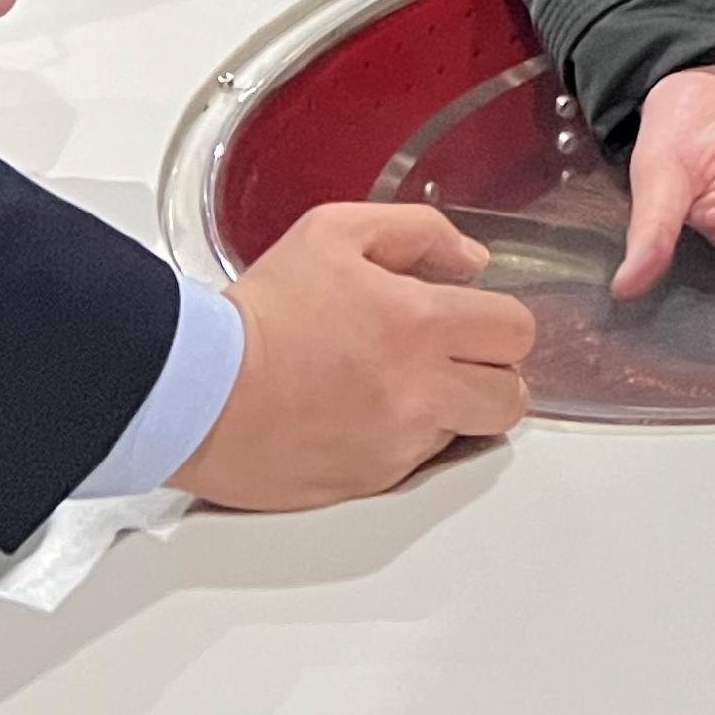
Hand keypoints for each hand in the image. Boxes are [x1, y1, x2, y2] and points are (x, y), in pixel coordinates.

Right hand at [170, 204, 536, 510]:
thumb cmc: (257, 314)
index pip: (517, 331)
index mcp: (420, 322)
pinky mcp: (369, 482)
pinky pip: (416, 465)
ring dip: (452, 411)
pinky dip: (404, 441)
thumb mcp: (335, 232)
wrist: (197, 389)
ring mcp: (397, 442)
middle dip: (493, 374)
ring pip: (468, 434)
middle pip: (512, 397)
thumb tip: (468, 260)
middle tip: (456, 361)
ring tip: (404, 387)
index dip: (500, 322)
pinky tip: (365, 413)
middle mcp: (420, 390)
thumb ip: (417, 233)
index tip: (475, 320)